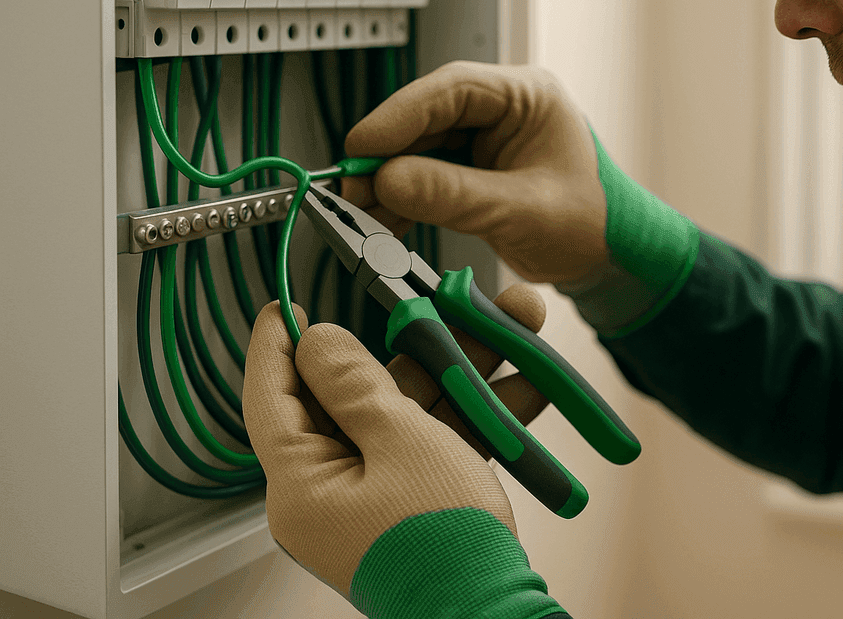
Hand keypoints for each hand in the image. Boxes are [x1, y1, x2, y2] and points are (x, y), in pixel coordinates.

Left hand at [242, 285, 563, 617]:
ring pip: (410, 415)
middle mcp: (330, 493)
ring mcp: (377, 499)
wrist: (495, 616)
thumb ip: (357, 385)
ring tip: (510, 329)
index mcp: (301, 485)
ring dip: (462, 374)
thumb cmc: (442, 546)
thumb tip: (319, 343)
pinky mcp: (418, 505)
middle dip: (414, 346)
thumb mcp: (401, 443)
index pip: (271, 399)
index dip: (277, 345)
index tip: (283, 305)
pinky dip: (475, 415)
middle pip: (358, 398)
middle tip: (436, 303)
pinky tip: (523, 383)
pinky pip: (437, 444)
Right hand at [341, 61, 608, 285]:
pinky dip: (403, 200)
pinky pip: (426, 175)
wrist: (611, 257)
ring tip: (360, 214)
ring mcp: (485, 138)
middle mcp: (502, 108)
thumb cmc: (592, 223)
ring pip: (420, 148)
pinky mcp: (473, 169)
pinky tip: (383, 224)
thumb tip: (389, 182)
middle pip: (427, 118)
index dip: (400, 115)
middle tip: (351, 188)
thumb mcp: (522, 210)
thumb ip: (455, 195)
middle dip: (387, 155)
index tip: (362, 146)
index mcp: (527, 95)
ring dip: (389, 182)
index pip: (453, 88)